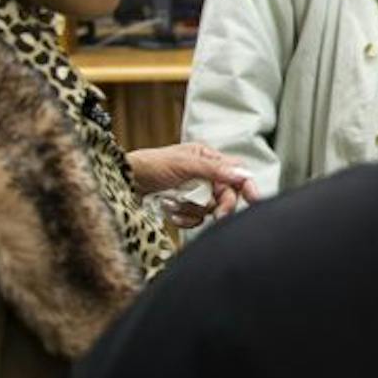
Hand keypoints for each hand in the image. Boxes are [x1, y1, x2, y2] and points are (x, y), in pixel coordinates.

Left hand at [127, 142, 256, 227]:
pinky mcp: (183, 207)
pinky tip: (171, 211)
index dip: (247, 185)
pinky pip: (195, 218)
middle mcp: (204, 175)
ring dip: (193, 210)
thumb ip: (214, 169)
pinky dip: (184, 218)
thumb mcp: (184, 164)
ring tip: (175, 203)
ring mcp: (194, 192)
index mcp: (208, 158)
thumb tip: (242, 174)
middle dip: (219, 205)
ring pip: (210, 208)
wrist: (122, 182)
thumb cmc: (150, 165)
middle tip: (216, 214)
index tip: (255, 199)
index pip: (236, 172)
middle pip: (226, 194)